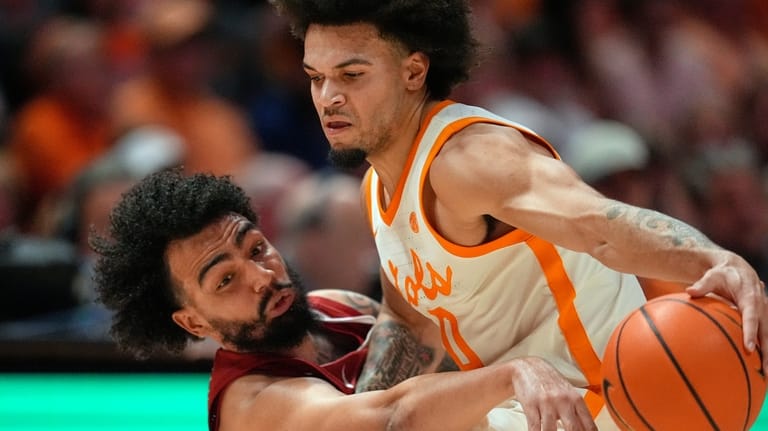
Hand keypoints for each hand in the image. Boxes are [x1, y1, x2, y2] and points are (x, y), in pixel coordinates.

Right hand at [510, 356, 596, 430]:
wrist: (529, 367)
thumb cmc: (551, 383)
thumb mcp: (568, 393)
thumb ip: (577, 411)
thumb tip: (588, 430)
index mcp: (576, 399)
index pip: (589, 426)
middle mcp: (563, 400)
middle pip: (573, 430)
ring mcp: (547, 402)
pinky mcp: (531, 404)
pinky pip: (534, 427)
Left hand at [686, 251, 767, 370]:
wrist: (738, 268)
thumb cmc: (722, 274)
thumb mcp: (712, 276)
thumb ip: (702, 284)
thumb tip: (689, 291)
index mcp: (750, 298)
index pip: (752, 317)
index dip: (751, 332)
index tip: (749, 348)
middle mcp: (761, 307)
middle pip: (766, 332)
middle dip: (767, 351)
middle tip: (764, 370)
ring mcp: (764, 313)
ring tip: (765, 375)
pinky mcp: (762, 318)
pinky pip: (764, 334)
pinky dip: (765, 349)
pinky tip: (760, 366)